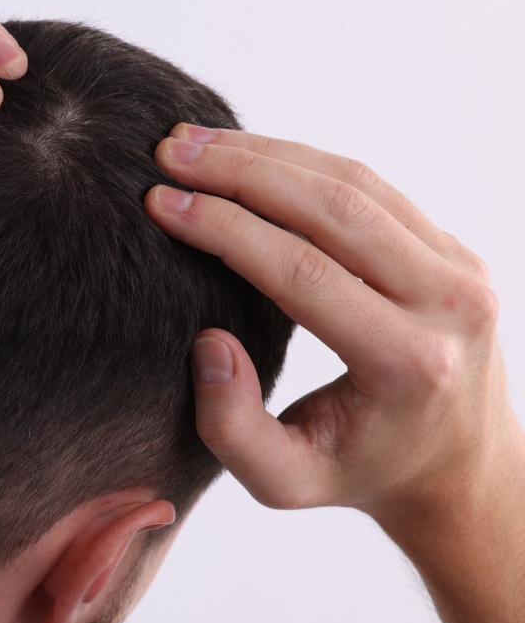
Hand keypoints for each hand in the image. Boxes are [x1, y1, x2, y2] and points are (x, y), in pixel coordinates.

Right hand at [144, 126, 518, 531]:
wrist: (454, 464)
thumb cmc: (359, 471)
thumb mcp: (285, 481)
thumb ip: (232, 429)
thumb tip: (209, 342)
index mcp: (408, 363)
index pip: (302, 273)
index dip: (223, 230)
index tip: (161, 203)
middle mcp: (448, 304)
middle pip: (333, 210)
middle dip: (240, 172)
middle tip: (169, 152)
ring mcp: (460, 268)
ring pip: (355, 183)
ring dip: (268, 154)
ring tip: (196, 141)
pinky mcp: (452, 249)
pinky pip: (373, 188)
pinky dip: (304, 163)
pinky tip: (251, 156)